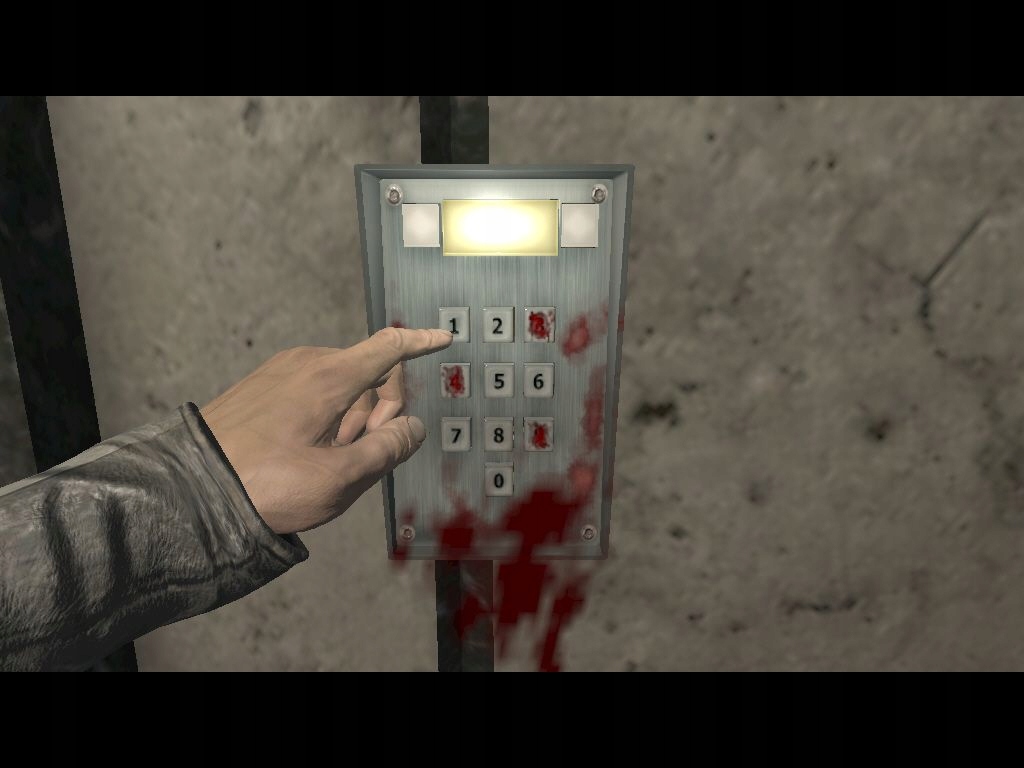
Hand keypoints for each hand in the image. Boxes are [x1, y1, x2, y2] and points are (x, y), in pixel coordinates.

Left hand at [200, 327, 452, 534]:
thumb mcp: (339, 478)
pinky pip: (312, 392)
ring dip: (353, 419)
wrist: (189, 492)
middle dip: (381, 411)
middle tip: (364, 455)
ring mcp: (281, 372)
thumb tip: (413, 428)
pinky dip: (327, 418)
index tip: (443, 338)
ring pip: (341, 386)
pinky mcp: (263, 387)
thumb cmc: (264, 486)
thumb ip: (387, 450)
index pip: (388, 347)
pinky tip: (309, 454)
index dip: (420, 342)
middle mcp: (307, 364)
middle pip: (369, 373)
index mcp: (330, 377)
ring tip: (329, 462)